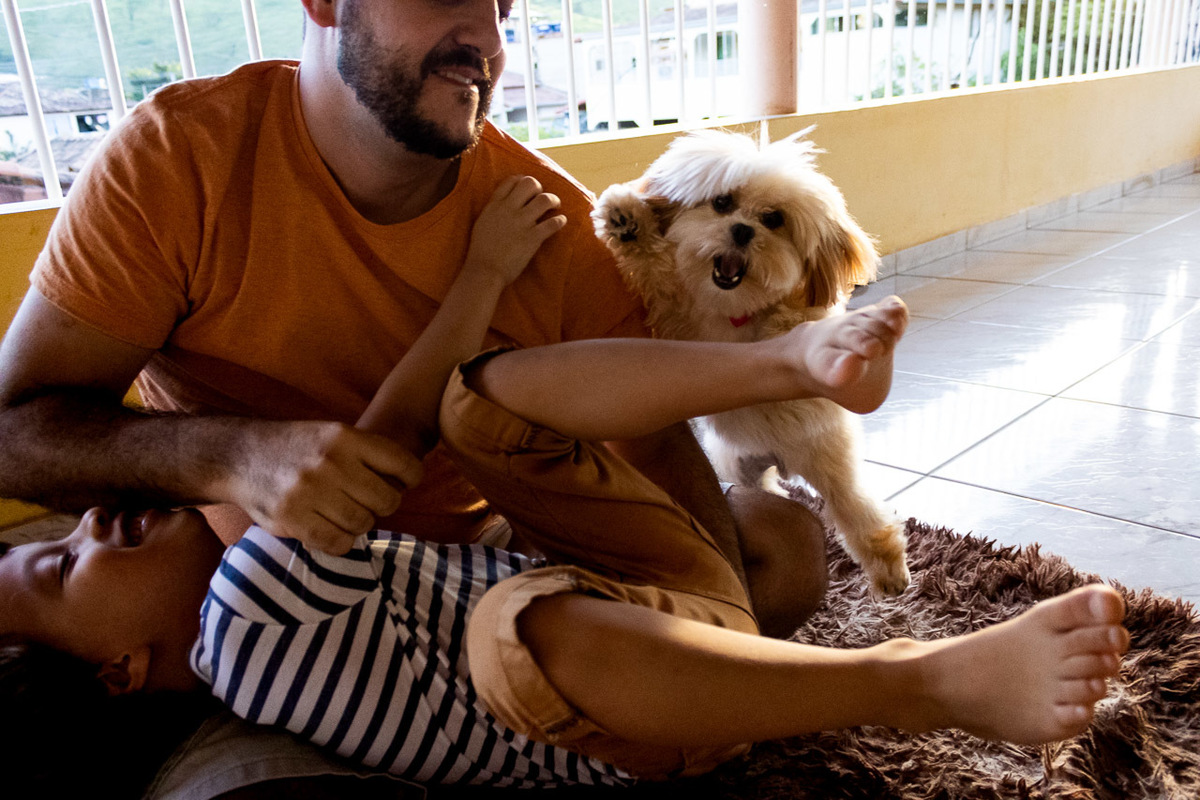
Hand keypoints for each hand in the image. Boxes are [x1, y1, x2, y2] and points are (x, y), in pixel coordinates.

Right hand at [223, 421, 423, 554]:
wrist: (239, 455)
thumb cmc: (295, 447)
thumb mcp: (331, 434)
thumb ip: (367, 453)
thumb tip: (408, 482)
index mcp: (345, 437)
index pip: (404, 464)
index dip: (411, 477)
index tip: (403, 482)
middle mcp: (331, 462)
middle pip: (388, 500)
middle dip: (382, 504)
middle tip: (367, 500)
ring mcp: (310, 491)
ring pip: (364, 523)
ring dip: (360, 522)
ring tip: (344, 512)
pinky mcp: (293, 518)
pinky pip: (338, 543)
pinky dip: (340, 541)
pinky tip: (330, 528)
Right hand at [464, 175, 566, 285]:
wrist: (484, 270)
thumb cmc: (481, 251)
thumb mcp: (482, 223)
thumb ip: (494, 211)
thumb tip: (505, 205)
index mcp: (495, 205)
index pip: (511, 181)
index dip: (523, 180)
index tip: (529, 188)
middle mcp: (509, 209)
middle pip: (530, 183)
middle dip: (539, 188)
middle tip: (542, 198)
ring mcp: (522, 223)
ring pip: (544, 199)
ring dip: (554, 200)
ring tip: (556, 206)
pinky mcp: (533, 238)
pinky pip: (553, 223)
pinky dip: (560, 220)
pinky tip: (562, 221)